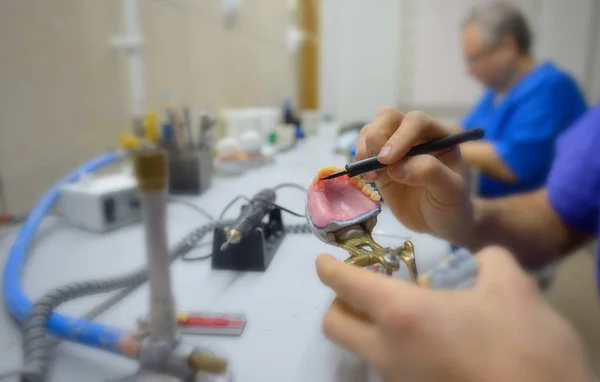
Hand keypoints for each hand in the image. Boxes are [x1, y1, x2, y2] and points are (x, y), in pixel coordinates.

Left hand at [316, 247, 594, 381]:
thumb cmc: (521, 346)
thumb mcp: (513, 290)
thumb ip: (491, 262)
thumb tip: (486, 258)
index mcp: (401, 314)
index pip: (346, 285)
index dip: (329, 268)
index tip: (324, 260)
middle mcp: (388, 351)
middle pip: (335, 325)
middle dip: (338, 302)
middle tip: (364, 287)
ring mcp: (399, 380)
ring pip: (362, 350)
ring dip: (368, 327)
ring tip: (406, 312)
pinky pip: (390, 368)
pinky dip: (395, 349)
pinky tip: (432, 341)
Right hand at [355, 108, 472, 244]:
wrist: (439, 222)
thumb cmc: (451, 205)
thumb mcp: (451, 191)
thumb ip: (430, 173)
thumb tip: (397, 167)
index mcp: (438, 135)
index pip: (416, 122)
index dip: (400, 136)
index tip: (388, 160)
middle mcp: (415, 136)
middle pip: (388, 117)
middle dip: (377, 137)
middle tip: (376, 164)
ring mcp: (395, 148)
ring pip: (372, 130)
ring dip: (365, 148)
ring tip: (371, 175)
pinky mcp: (380, 163)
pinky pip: (363, 151)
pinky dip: (359, 161)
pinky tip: (368, 178)